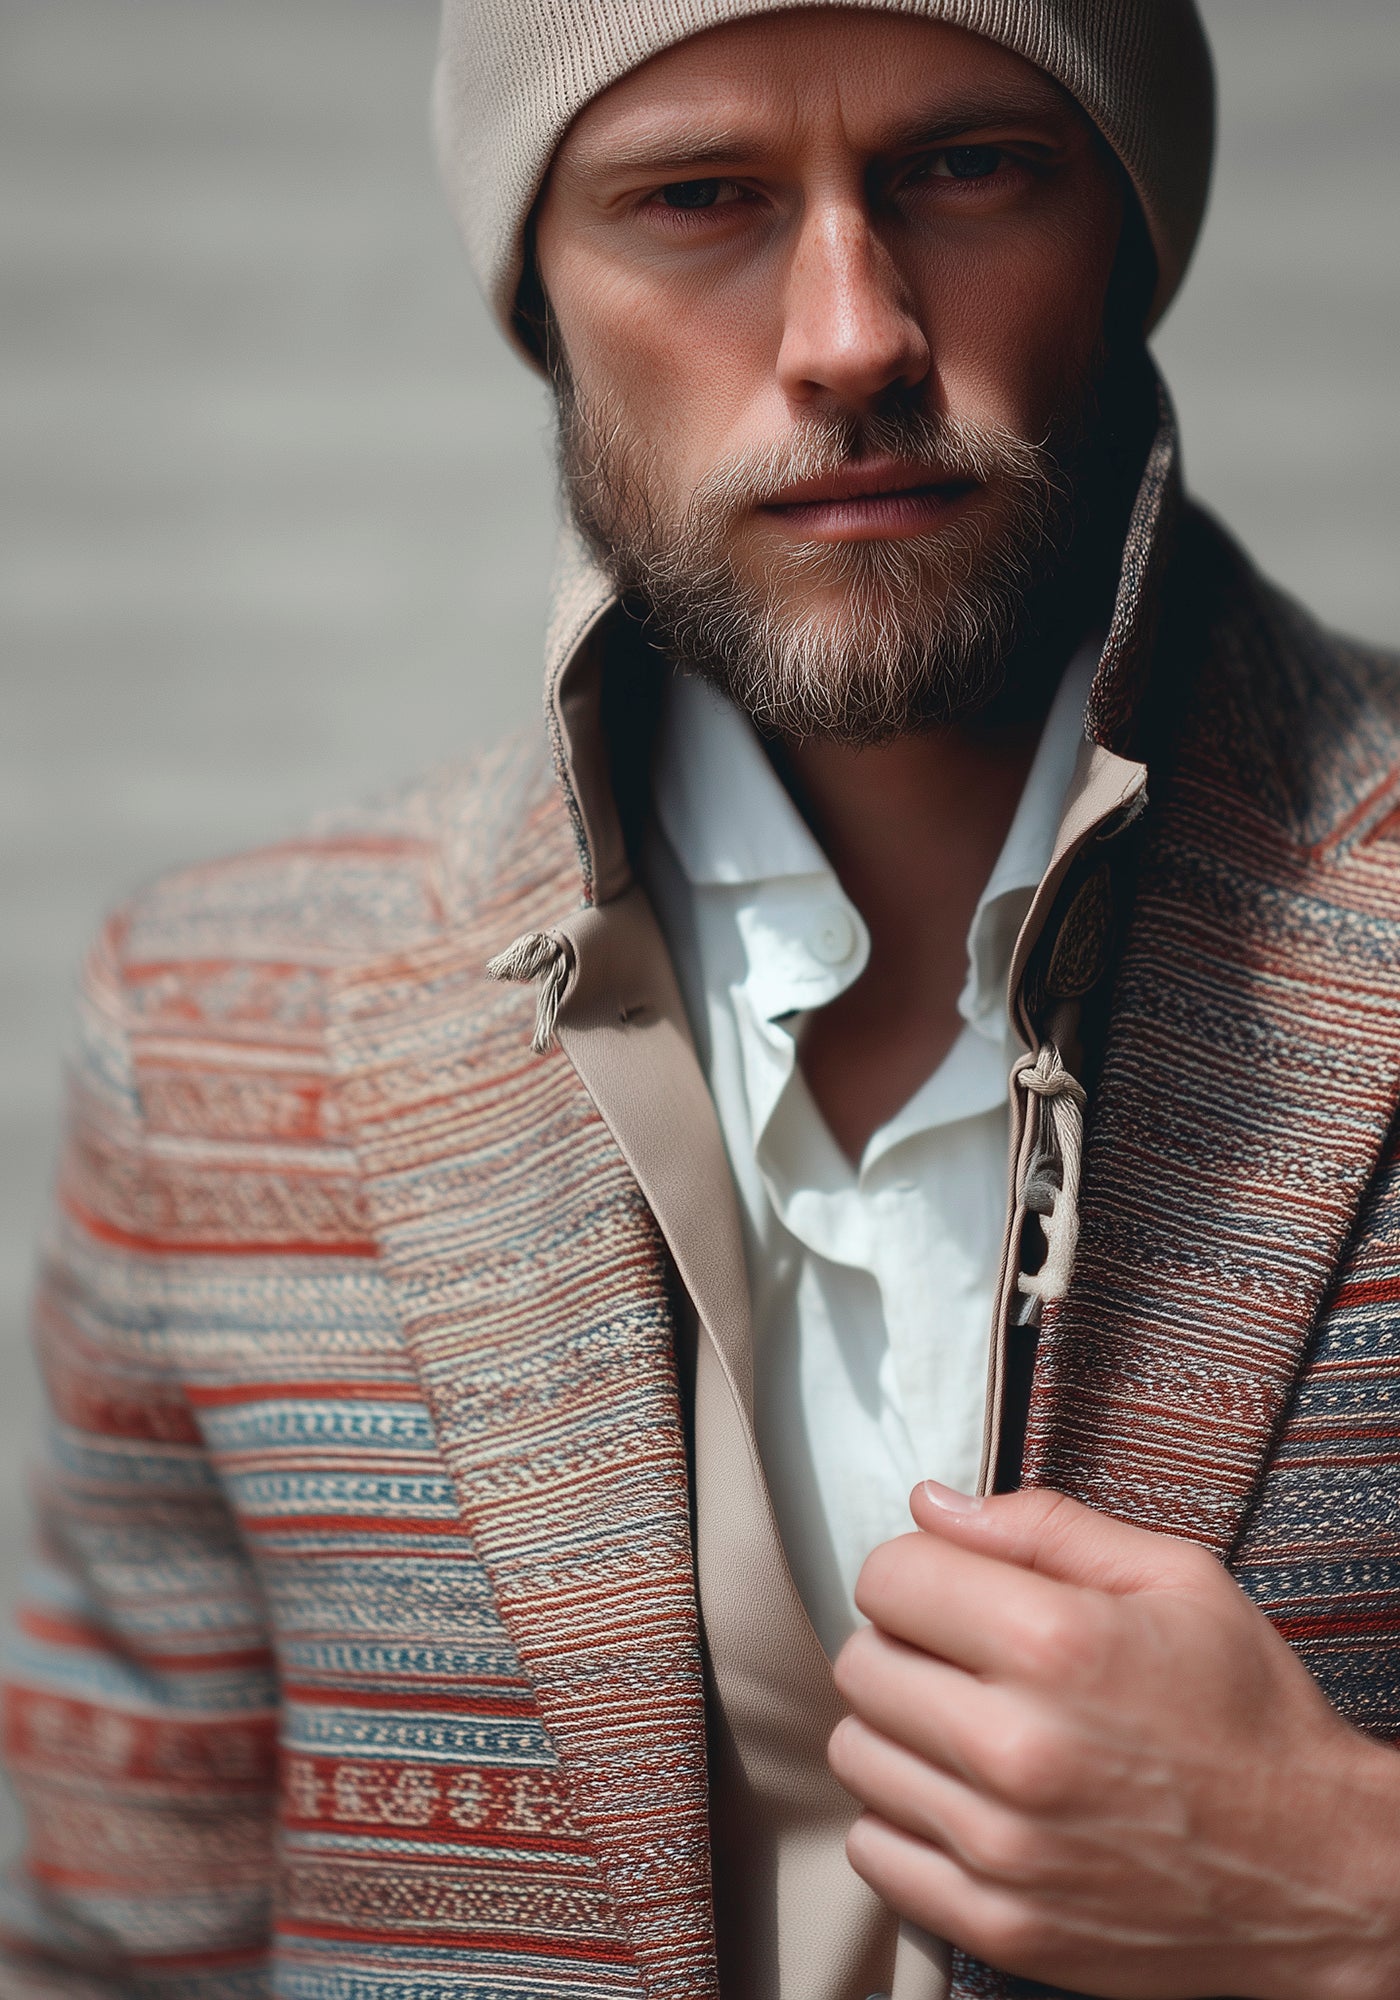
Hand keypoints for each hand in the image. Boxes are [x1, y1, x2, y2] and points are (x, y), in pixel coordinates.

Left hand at [828, 1483, 1399, 1999]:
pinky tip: (967, 1799)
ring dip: (899, 1731)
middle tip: (966, 1661)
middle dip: (905, 1646)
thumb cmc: (1249, 1715)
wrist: (1319, 1872)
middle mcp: (1019, 1748)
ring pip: (855, 1754)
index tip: (951, 1589)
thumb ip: (1043, 1526)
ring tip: (969, 1728)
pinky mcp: (999, 1925)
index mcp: (1058, 1644)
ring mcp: (1004, 1848)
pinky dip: (905, 1818)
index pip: (889, 1577)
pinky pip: (873, 1849)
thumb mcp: (1175, 1579)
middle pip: (861, 1663)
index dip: (917, 1571)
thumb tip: (930, 1504)